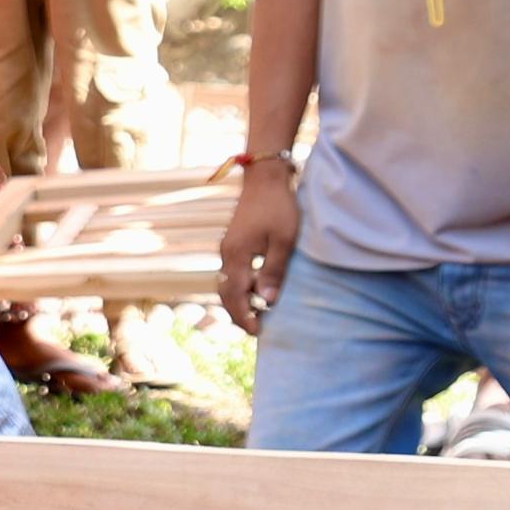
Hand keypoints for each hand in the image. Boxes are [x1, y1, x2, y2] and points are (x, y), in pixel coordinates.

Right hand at [217, 155, 302, 332]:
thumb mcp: (283, 240)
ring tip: (254, 316)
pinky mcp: (232, 243)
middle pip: (226, 293)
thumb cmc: (279, 207)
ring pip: (226, 284)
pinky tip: (251, 293)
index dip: (245, 315)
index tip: (258, 330)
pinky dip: (238, 289)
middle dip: (238, 314)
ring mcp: (227, 248)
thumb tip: (267, 301)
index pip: (236, 295)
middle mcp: (226, 254)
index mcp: (237, 255)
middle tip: (255, 330)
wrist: (265, 179)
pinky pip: (230, 274)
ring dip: (237, 302)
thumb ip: (273, 271)